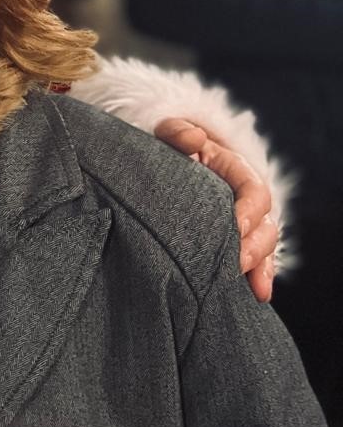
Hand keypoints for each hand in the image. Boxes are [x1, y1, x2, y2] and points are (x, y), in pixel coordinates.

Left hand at [154, 116, 278, 301]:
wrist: (161, 160)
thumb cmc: (166, 148)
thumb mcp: (168, 134)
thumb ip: (177, 132)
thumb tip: (195, 139)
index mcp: (235, 170)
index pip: (254, 191)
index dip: (249, 211)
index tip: (235, 227)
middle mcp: (246, 198)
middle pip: (265, 224)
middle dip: (254, 246)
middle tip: (236, 264)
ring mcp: (244, 221)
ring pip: (265, 245)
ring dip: (260, 266)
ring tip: (247, 283)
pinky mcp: (235, 240)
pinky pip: (256, 260)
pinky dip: (259, 276)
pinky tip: (257, 294)